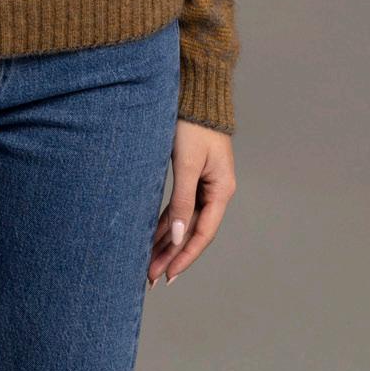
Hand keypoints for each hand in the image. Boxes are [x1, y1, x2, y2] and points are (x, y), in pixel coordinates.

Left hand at [147, 120, 235, 286]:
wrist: (196, 94)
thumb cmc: (193, 125)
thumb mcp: (188, 165)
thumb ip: (182, 201)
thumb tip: (178, 236)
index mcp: (221, 190)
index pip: (203, 233)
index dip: (185, 256)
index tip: (167, 275)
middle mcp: (216, 191)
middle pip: (192, 231)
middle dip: (171, 254)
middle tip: (150, 277)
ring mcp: (205, 184)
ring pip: (184, 221)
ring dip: (167, 241)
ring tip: (148, 263)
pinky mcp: (193, 176)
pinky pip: (180, 207)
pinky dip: (167, 222)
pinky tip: (153, 236)